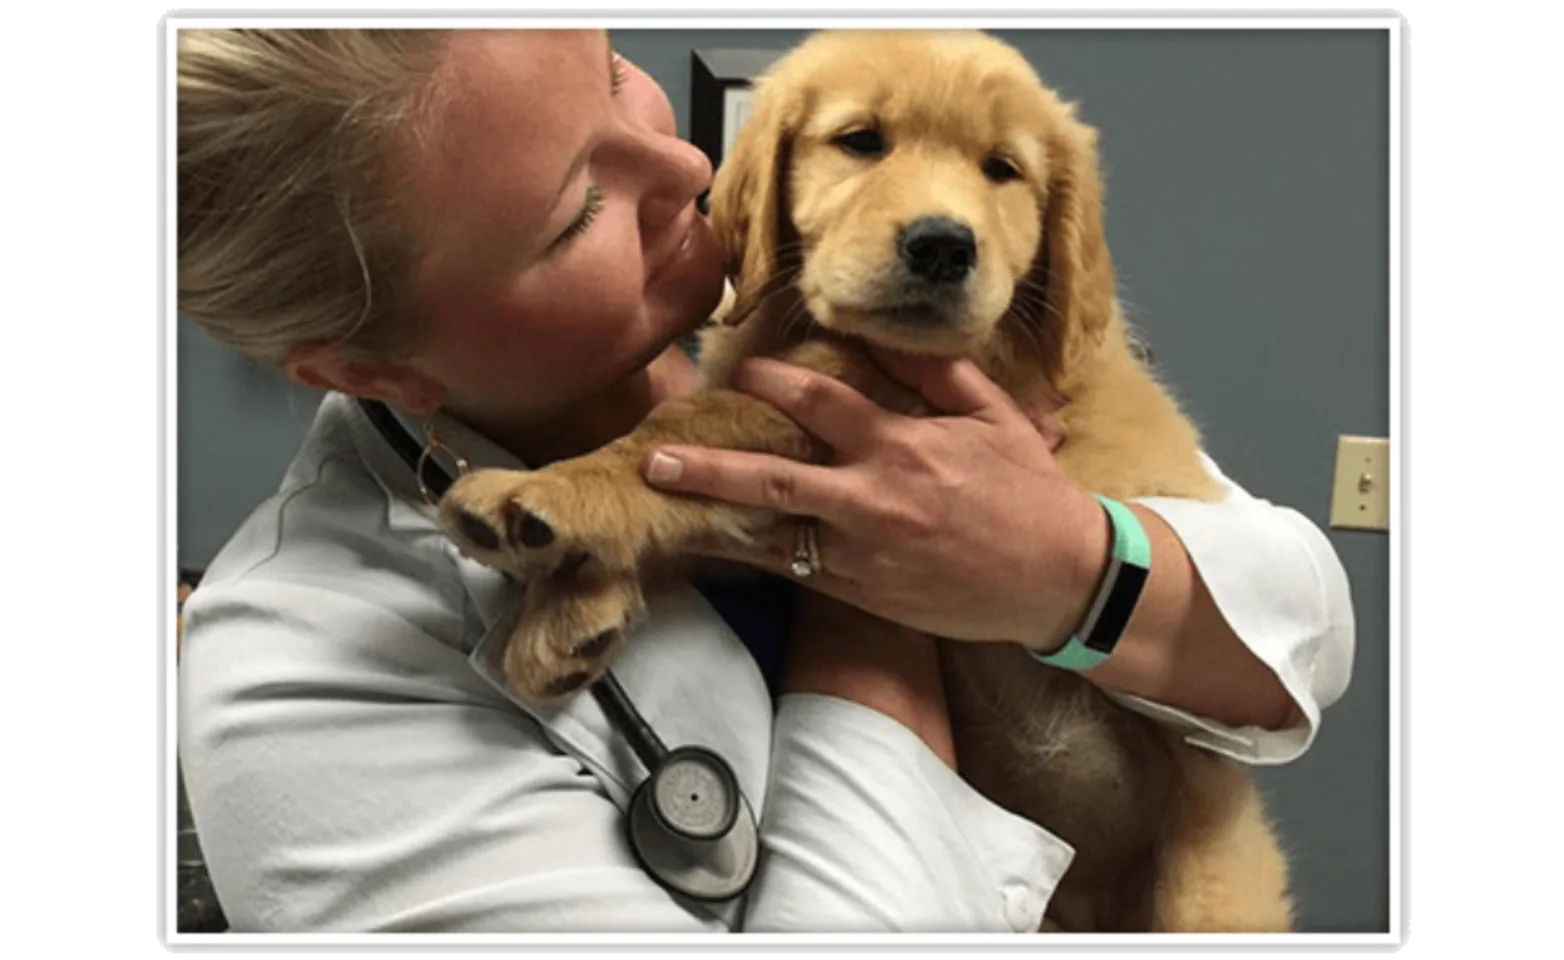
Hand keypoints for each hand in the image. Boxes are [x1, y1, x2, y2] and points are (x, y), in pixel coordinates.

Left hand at [641, 351, 1109, 650]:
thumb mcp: (995, 418)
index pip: (820, 404)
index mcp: (902, 447)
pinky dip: (758, 556)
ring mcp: (864, 555)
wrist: (1061, 578)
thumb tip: (891, 338)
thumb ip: (940, 374)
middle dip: (708, 467)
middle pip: (772, 481)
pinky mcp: (865, 595)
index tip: (742, 368)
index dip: (773, 380)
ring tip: (664, 504)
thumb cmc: (1031, 492)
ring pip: (774, 535)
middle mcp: (873, 501)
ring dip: (716, 518)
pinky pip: (799, 572)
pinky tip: (720, 541)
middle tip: (654, 459)